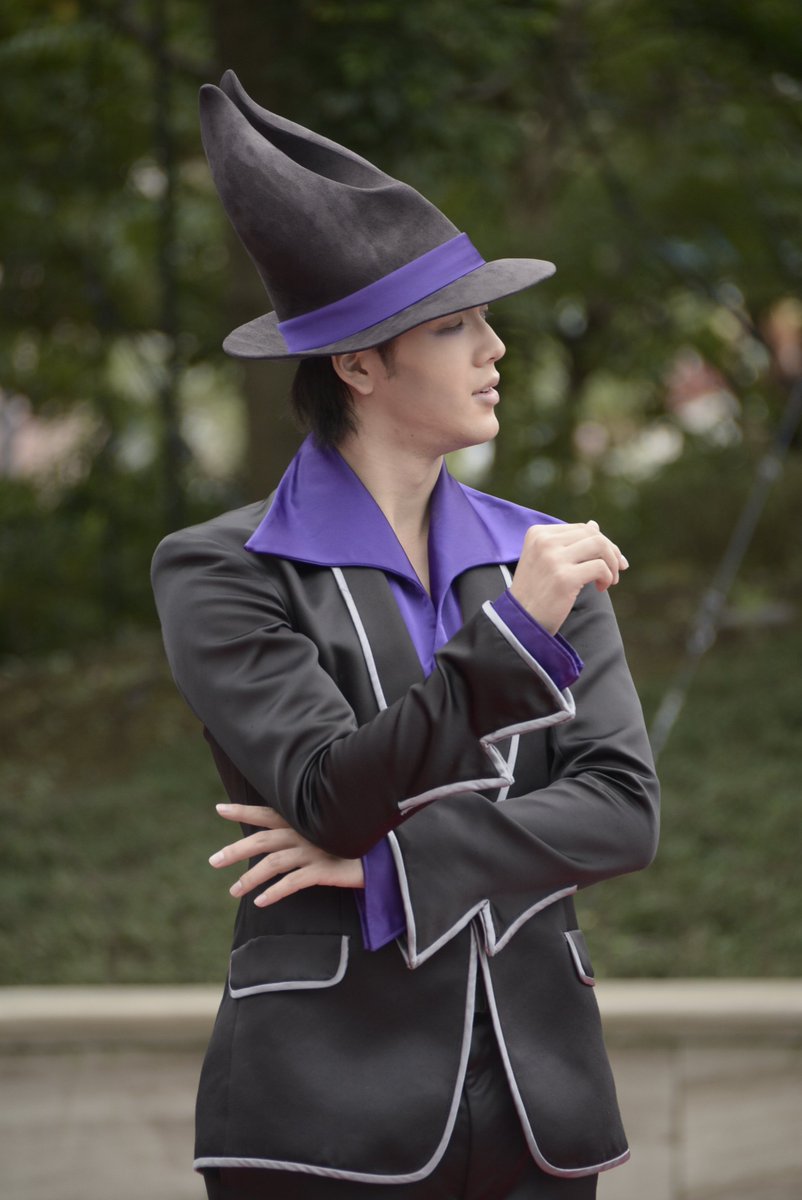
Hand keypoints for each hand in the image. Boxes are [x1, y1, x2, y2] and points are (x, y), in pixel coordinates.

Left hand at [209, 803, 364, 907]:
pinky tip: (260, 902)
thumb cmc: (351, 841)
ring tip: (233, 892)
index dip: (243, 810)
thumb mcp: (324, 830)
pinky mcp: (323, 869)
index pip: (266, 814)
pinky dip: (274, 892)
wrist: (382, 854)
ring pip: (272, 863)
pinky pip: (292, 882)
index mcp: (302, 820)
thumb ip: (302, 830)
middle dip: (235, 850)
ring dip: (249, 878)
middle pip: (262, 839)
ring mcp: (313, 850)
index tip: (219, 808)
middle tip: (213, 861)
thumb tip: (278, 837)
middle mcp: (304, 832)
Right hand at [510, 520, 627, 634]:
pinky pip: (600, 567)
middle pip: (593, 535)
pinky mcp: (564, 577)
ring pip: (599, 546)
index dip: (602, 542)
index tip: (612, 559)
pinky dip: (607, 577)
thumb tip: (594, 525)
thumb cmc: (537, 592)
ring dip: (612, 564)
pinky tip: (600, 588)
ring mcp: (553, 558)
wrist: (521, 621)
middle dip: (612, 552)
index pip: (581, 529)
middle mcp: (544, 541)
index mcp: (538, 533)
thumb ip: (570, 542)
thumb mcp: (549, 561)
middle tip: (617, 570)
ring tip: (609, 580)